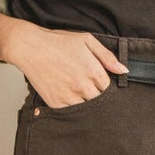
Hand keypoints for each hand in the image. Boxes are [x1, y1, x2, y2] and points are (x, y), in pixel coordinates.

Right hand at [6, 21, 127, 108]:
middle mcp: (83, 86)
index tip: (98, 83)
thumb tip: (124, 71)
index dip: (105, 87)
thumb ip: (107, 56)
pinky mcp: (56, 103)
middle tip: (89, 89)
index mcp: (93, 71)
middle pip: (99, 100)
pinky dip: (73, 109)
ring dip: (86, 104)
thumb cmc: (58, 42)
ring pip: (87, 109)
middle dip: (97, 96)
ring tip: (79, 94)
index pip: (109, 88)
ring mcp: (69, 96)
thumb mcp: (87, 41)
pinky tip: (70, 99)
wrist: (31, 47)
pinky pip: (71, 113)